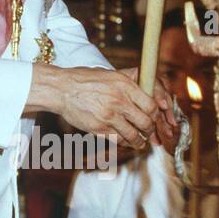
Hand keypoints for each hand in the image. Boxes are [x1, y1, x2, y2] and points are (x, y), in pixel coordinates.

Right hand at [26, 63, 157, 149]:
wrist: (62, 89)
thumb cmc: (85, 80)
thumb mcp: (111, 75)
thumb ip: (130, 82)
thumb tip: (147, 89)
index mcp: (125, 85)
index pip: (151, 105)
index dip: (155, 115)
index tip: (153, 118)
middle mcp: (120, 101)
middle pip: (145, 123)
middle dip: (149, 131)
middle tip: (148, 132)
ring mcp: (109, 116)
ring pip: (133, 135)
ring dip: (138, 141)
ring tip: (139, 142)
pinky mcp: (99, 128)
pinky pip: (118, 141)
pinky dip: (123, 143)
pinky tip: (124, 141)